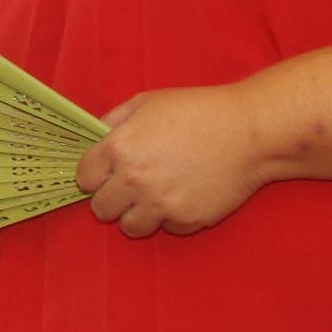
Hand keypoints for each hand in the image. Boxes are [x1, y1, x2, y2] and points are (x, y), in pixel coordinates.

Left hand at [77, 87, 270, 238]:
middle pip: (101, 209)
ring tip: (153, 198)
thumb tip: (96, 138)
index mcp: (119, 148)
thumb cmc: (197, 111)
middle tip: (127, 189)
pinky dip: (173, 217)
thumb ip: (114, 122)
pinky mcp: (188, 219)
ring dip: (137, 215)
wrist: (248, 132)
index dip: (93, 175)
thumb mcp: (146, 103)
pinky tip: (184, 196)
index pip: (84, 178)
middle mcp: (135, 180)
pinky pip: (168, 228)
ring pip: (130, 227)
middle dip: (111, 199)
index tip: (103, 174)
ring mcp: (161, 204)